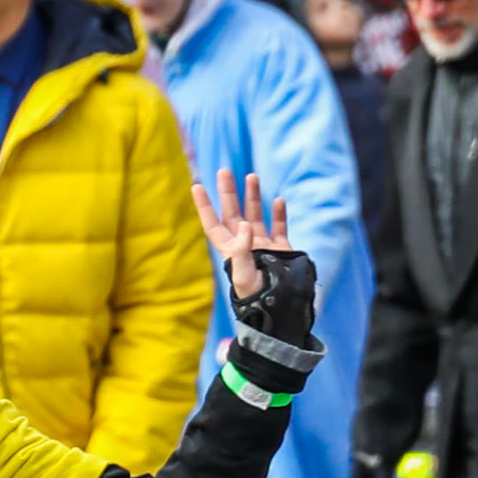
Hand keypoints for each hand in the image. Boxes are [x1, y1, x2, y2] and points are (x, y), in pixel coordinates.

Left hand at [192, 169, 287, 298]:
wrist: (279, 307)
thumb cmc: (255, 295)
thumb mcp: (243, 275)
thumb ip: (241, 250)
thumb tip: (245, 224)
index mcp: (229, 250)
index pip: (213, 224)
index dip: (205, 206)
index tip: (197, 186)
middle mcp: (244, 244)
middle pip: (232, 213)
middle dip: (228, 193)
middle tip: (224, 171)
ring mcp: (262, 245)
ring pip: (255, 215)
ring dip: (253, 197)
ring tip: (252, 176)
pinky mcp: (280, 248)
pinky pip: (279, 227)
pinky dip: (279, 214)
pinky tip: (278, 200)